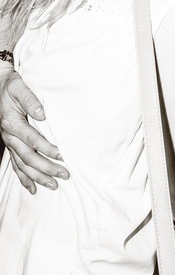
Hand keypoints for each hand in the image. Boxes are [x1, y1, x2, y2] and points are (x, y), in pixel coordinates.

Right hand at [0, 67, 68, 193]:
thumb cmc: (11, 86)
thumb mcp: (19, 87)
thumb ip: (30, 100)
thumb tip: (42, 114)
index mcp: (12, 123)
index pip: (32, 140)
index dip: (47, 149)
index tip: (62, 156)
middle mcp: (9, 136)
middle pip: (28, 157)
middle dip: (46, 168)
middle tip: (65, 175)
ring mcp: (9, 142)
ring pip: (22, 165)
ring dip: (38, 177)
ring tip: (54, 186)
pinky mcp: (11, 145)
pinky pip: (16, 165)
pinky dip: (24, 178)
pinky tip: (33, 188)